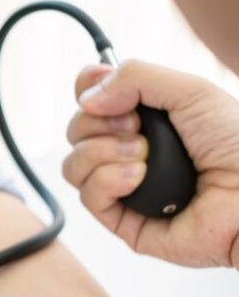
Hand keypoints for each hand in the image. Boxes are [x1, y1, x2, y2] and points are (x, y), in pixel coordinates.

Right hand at [63, 59, 238, 267]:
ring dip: (102, 153)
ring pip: (73, 164)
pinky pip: (87, 196)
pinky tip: (138, 179)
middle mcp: (129, 150)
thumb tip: (86, 98)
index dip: (88, 90)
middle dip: (100, 124)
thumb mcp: (191, 91)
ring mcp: (123, 186)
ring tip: (142, 156)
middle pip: (76, 130)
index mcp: (146, 118)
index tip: (104, 89)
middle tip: (138, 128)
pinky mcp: (123, 219)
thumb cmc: (238, 146)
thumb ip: (135, 77)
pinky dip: (107, 181)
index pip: (92, 98)